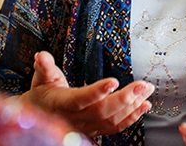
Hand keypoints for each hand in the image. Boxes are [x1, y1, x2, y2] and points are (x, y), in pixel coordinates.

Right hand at [21, 51, 153, 136]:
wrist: (37, 119)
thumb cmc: (41, 96)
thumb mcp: (40, 79)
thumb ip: (44, 67)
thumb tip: (41, 55)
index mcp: (63, 103)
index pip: (81, 99)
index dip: (97, 91)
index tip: (114, 81)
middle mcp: (76, 118)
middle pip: (102, 111)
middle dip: (125, 98)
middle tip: (143, 85)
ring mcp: (87, 127)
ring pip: (112, 121)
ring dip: (133, 107)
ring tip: (147, 92)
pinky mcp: (95, 130)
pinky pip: (115, 128)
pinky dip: (132, 118)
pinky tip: (144, 106)